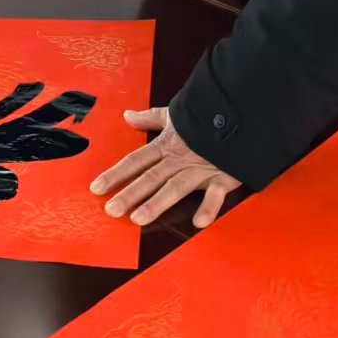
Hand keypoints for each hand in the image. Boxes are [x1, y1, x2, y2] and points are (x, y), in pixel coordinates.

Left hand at [90, 108, 241, 228]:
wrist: (241, 116)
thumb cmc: (206, 117)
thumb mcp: (175, 114)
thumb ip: (150, 118)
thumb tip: (128, 116)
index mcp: (166, 146)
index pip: (135, 161)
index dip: (115, 174)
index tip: (96, 189)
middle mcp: (179, 160)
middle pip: (150, 177)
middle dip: (130, 193)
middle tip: (111, 210)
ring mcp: (200, 169)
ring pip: (175, 187)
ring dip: (157, 203)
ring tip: (139, 219)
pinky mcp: (222, 177)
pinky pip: (216, 194)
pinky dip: (209, 207)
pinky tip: (198, 223)